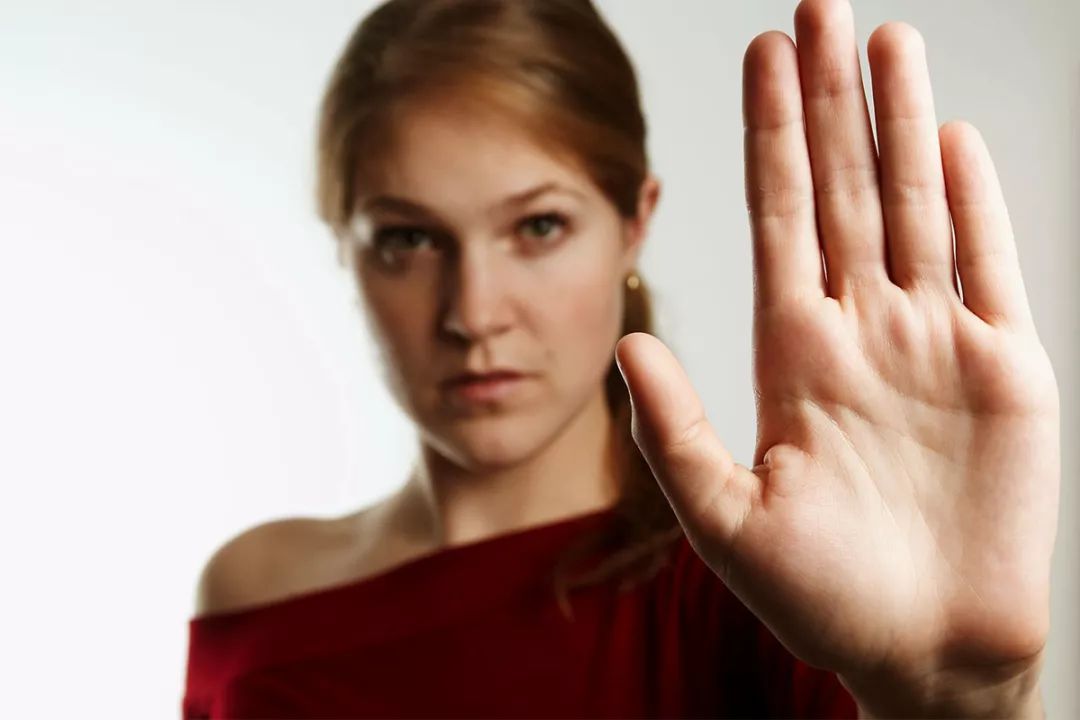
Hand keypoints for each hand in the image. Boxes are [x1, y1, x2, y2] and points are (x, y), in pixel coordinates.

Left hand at [615, 0, 1059, 715]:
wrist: (922, 651)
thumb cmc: (820, 597)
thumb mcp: (725, 520)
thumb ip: (673, 431)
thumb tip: (628, 344)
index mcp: (792, 354)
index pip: (776, 219)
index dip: (768, 138)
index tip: (759, 59)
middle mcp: (859, 329)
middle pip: (840, 188)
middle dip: (827, 100)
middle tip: (815, 9)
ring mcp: (931, 340)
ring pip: (911, 205)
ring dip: (896, 121)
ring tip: (884, 39)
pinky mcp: (1004, 367)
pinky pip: (986, 262)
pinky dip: (969, 198)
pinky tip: (945, 135)